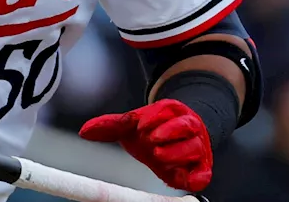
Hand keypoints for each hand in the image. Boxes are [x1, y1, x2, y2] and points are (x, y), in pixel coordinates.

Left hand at [78, 98, 211, 191]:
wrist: (180, 139)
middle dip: (168, 132)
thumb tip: (84, 131)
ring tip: (158, 156)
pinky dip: (196, 178)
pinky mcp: (201, 169)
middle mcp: (189, 127)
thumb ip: (112, 126)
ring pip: (195, 148)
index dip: (153, 118)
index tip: (139, 127)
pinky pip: (204, 173)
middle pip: (186, 126)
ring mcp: (197, 148)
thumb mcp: (133, 126)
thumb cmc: (155, 130)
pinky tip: (183, 179)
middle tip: (150, 141)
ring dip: (177, 152)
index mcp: (172, 111)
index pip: (167, 110)